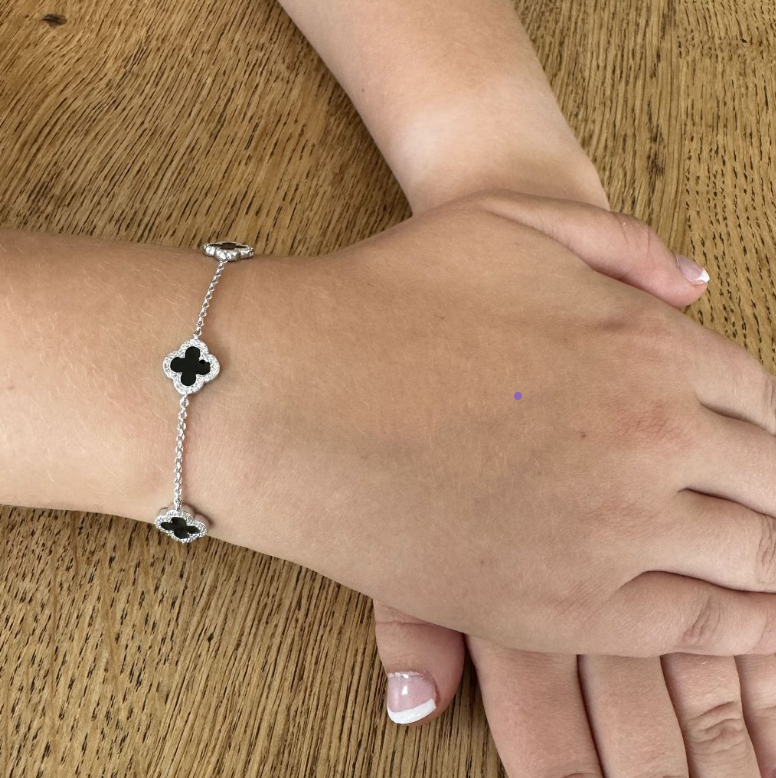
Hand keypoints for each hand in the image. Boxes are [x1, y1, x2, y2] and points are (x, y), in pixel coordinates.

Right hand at [369, 199, 775, 774]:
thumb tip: (697, 283)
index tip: (753, 461)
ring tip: (758, 572)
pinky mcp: (554, 608)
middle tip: (756, 516)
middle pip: (770, 492)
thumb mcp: (507, 225)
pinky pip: (687, 629)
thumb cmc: (388, 297)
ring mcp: (608, 531)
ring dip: (764, 567)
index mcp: (651, 350)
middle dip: (770, 503)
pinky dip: (728, 627)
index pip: (766, 412)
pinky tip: (729, 620)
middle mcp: (649, 442)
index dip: (765, 440)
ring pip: (750, 568)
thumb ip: (620, 245)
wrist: (286, 387)